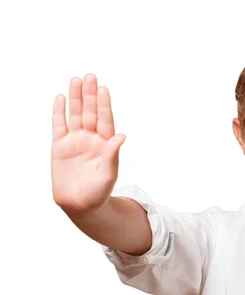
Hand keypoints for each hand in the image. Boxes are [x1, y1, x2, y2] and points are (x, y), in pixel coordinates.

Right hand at [51, 73, 125, 214]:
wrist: (80, 205)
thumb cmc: (98, 193)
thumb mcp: (108, 175)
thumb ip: (113, 155)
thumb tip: (122, 136)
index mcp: (105, 144)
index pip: (105, 120)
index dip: (103, 104)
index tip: (103, 89)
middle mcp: (91, 139)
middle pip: (90, 112)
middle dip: (89, 95)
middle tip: (90, 76)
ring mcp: (75, 141)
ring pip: (75, 115)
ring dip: (75, 98)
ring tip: (76, 80)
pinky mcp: (59, 147)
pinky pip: (59, 126)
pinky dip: (59, 112)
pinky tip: (60, 98)